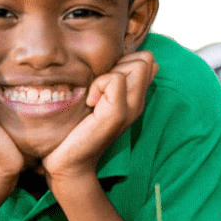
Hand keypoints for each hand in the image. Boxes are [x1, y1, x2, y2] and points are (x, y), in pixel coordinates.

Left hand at [44, 50, 156, 183]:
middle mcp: (139, 102)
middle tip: (100, 87)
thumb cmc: (78, 127)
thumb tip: (111, 60)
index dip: (126, 59)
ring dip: (108, 74)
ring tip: (95, 96)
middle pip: (145, 59)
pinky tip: (90, 103)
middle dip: (119, 64)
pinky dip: (99, 85)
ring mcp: (132, 108)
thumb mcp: (96, 97)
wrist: (71, 160)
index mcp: (136, 97)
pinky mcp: (118, 113)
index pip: (148, 60)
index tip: (105, 79)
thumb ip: (108, 80)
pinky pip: (115, 80)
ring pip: (136, 66)